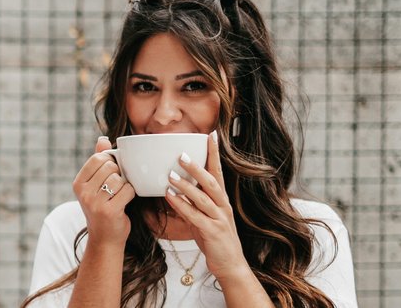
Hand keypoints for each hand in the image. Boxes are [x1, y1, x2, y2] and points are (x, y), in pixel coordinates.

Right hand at [72, 136, 136, 246]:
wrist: (105, 239)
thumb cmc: (102, 208)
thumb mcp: (96, 185)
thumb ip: (99, 161)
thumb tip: (103, 139)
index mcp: (78, 183)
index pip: (98, 158)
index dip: (110, 162)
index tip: (111, 174)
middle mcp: (83, 192)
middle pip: (110, 167)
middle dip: (118, 175)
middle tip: (116, 188)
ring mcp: (95, 202)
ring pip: (119, 178)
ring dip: (124, 186)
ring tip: (118, 197)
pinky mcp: (109, 211)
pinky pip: (128, 190)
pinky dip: (130, 195)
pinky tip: (124, 203)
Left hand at [163, 133, 249, 279]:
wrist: (230, 265)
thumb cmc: (216, 241)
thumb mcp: (205, 218)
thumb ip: (194, 204)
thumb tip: (178, 190)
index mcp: (222, 200)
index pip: (218, 172)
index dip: (214, 153)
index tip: (211, 135)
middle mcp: (223, 206)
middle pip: (211, 181)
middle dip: (197, 167)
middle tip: (181, 154)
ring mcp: (219, 219)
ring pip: (203, 197)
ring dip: (186, 185)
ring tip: (170, 175)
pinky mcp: (212, 232)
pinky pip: (195, 216)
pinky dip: (182, 205)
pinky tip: (170, 197)